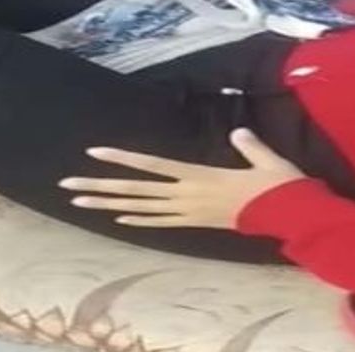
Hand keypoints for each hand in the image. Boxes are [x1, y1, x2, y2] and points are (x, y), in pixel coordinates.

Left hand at [60, 129, 305, 229]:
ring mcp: (190, 212)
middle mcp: (188, 195)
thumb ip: (250, 146)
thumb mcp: (267, 160)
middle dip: (99, 186)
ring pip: (141, 208)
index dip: (123, 159)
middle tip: (66, 184)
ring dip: (108, 205)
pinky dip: (139, 221)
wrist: (288, 216)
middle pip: (136, 190)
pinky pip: (161, 224)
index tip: (95, 152)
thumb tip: (238, 131)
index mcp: (201, 175)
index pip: (153, 166)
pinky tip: (119, 218)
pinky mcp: (197, 223)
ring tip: (79, 203)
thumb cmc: (279, 186)